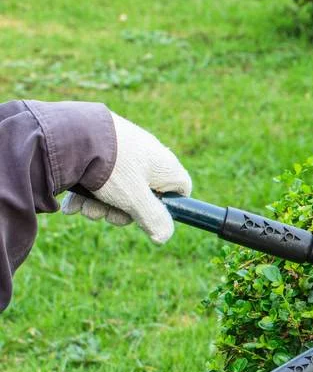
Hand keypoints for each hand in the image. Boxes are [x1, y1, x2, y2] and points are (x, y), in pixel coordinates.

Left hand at [62, 112, 191, 243]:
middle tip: (106, 216)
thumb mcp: (135, 199)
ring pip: (118, 188)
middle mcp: (148, 156)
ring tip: (83, 208)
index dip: (169, 207)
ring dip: (100, 205)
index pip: (181, 189)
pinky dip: (87, 193)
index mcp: (165, 166)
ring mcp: (123, 151)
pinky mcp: (100, 147)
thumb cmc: (112, 168)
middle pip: (143, 195)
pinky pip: (99, 177)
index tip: (150, 217)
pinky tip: (72, 203)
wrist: (71, 134)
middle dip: (122, 212)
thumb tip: (164, 237)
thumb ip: (153, 219)